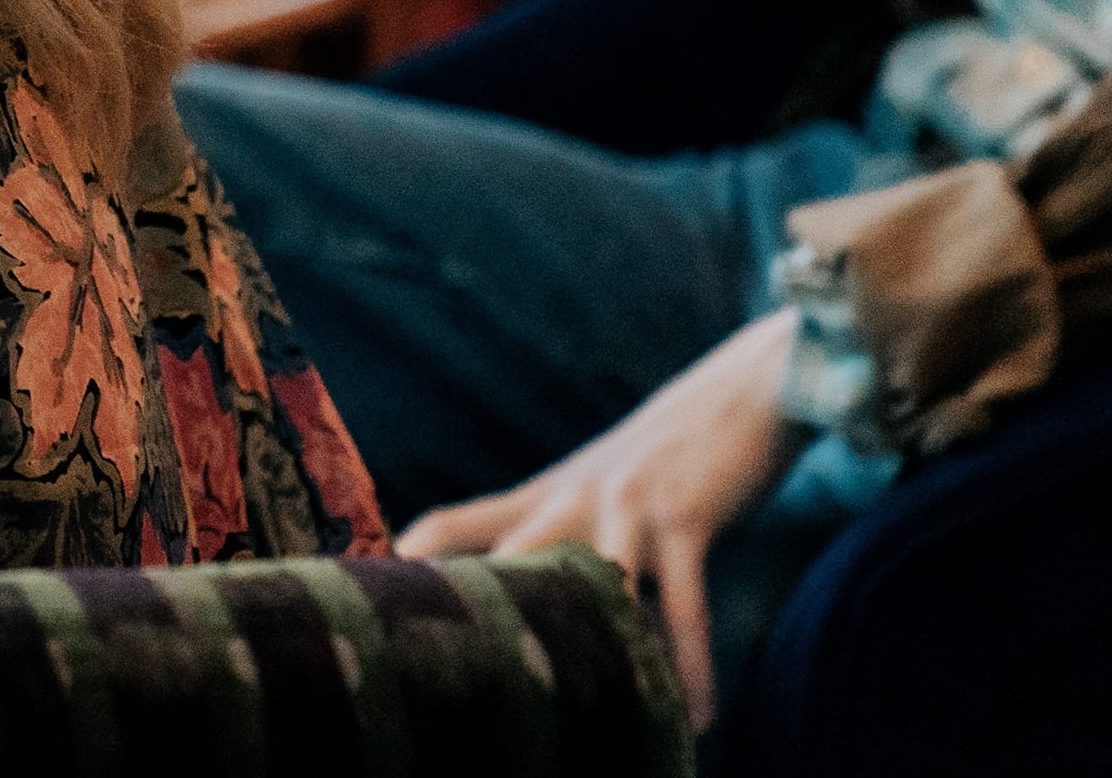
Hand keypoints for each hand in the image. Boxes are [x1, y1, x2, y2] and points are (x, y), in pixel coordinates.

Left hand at [400, 310, 806, 730]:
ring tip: (586, 723)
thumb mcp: (595, 488)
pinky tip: (695, 718)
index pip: (447, 525)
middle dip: (481, 621)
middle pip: (503, 563)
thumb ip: (559, 534)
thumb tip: (530, 603)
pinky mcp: (685, 518)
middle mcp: (568, 499)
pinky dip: (689, 666)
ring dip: (594, 657)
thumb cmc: (663, 459)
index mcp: (539, 495)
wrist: (742, 389)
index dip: (405, 566)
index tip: (369, 612)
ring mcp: (623, 507)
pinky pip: (684, 607)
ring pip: (591, 588)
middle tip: (453, 683)